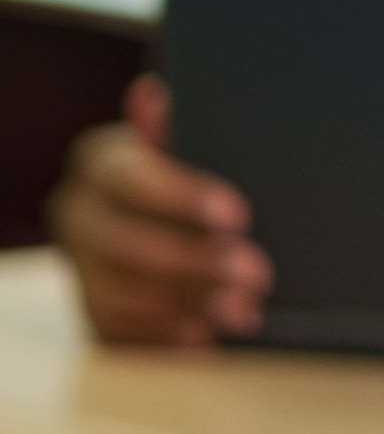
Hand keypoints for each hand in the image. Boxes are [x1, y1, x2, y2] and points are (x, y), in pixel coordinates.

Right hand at [49, 78, 269, 349]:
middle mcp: (76, 213)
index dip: (183, 198)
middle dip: (193, 264)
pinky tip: (204, 339)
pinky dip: (159, 338)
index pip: (132, 179)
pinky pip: (112, 331)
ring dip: (183, 307)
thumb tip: (152, 93)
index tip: (240, 216)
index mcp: (100, 161)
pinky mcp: (87, 305)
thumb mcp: (182, 128)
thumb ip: (176, 120)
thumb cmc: (176, 156)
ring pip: (115, 295)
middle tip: (256, 276)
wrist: (133, 196)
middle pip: (123, 246)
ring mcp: (76, 265)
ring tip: (243, 312)